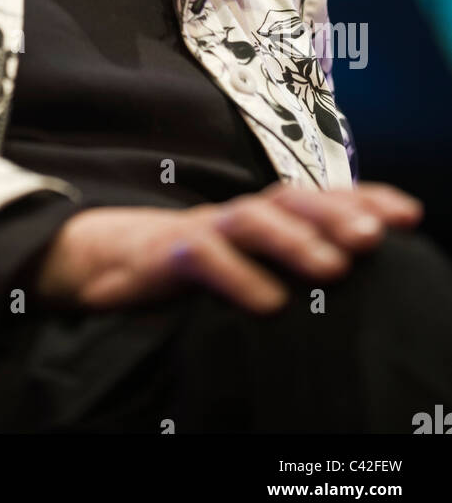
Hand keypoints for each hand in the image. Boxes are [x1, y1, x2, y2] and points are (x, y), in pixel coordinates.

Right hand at [33, 182, 423, 313]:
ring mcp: (199, 230)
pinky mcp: (164, 255)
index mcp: (258, 216)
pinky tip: (269, 305)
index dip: (364, 198)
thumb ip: (278, 262)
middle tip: (376, 239)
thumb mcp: (236, 262)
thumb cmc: (178, 266)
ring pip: (251, 219)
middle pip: (291, 198)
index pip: (317, 197)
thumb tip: (345, 272)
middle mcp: (234, 215)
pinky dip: (238, 278)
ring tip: (334, 271)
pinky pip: (203, 258)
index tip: (409, 213)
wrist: (93, 260)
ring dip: (295, 240)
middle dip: (338, 213)